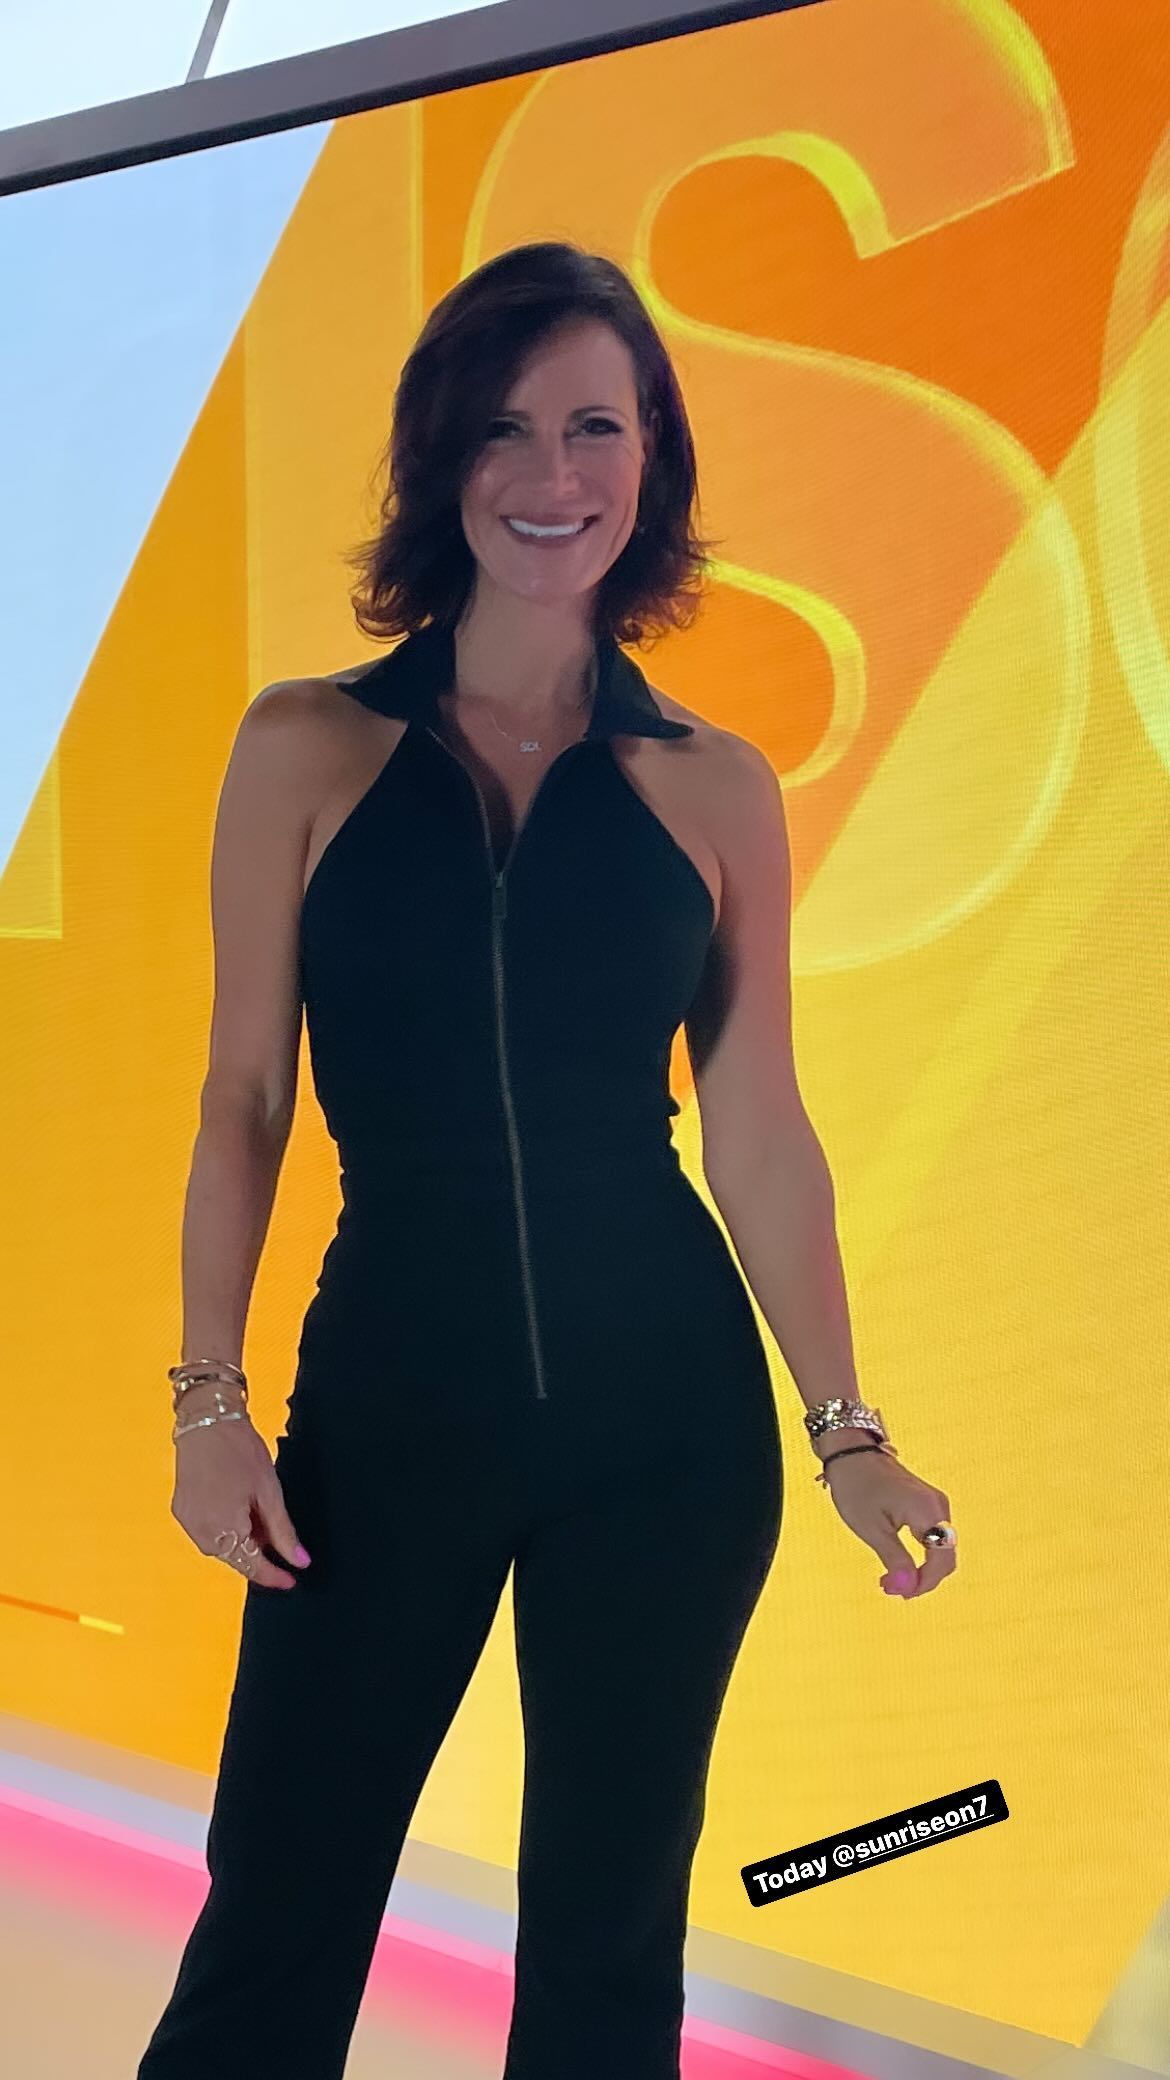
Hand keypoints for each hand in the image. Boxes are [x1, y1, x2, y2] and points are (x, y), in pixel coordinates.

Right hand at [172, 1405, 310, 1590]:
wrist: (207, 1421)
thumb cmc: (241, 1451)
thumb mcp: (269, 1492)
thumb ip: (283, 1532)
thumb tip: (300, 1562)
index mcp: (224, 1529)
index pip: (251, 1566)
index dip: (273, 1576)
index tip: (292, 1581)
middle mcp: (201, 1533)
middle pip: (234, 1558)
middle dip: (258, 1555)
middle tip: (280, 1539)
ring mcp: (187, 1523)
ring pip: (220, 1547)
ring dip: (241, 1541)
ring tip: (259, 1517)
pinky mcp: (181, 1511)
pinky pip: (207, 1533)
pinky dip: (225, 1529)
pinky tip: (239, 1511)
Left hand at [820, 1446, 954, 1598]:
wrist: (851, 1451)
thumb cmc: (857, 1485)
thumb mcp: (872, 1529)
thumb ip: (895, 1560)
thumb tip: (908, 1588)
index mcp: (928, 1511)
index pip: (942, 1561)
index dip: (924, 1583)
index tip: (898, 1593)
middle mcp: (938, 1507)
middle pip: (944, 1557)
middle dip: (921, 1579)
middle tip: (891, 1588)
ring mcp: (934, 1504)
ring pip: (938, 1549)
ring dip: (919, 1568)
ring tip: (889, 1579)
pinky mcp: (926, 1503)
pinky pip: (931, 1537)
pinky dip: (918, 1554)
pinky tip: (897, 1562)